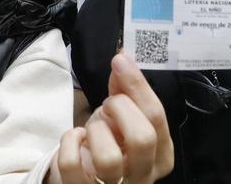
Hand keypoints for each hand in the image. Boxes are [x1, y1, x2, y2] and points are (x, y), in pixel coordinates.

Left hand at [48, 54, 172, 183]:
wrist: (86, 175)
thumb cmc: (109, 144)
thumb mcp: (123, 118)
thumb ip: (126, 90)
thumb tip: (123, 57)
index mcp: (161, 156)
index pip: (157, 118)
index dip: (137, 85)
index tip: (120, 61)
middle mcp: (143, 176)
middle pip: (142, 138)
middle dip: (120, 109)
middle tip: (109, 105)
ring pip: (107, 157)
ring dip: (96, 130)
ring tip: (93, 128)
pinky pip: (72, 164)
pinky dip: (69, 142)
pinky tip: (75, 138)